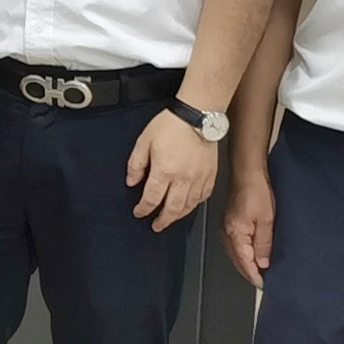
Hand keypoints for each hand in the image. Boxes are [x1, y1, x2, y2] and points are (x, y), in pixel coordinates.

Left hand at [128, 110, 218, 229]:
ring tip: (170, 219)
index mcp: (164, 171)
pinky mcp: (211, 176)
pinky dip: (195, 205)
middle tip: (156, 225)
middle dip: (162, 220)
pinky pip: (203, 197)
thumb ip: (136, 164)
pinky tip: (189, 206)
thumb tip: (132, 182)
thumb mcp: (144, 141)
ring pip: (189, 206)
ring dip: (178, 216)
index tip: (139, 213)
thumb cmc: (171, 126)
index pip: (152, 199)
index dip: (144, 209)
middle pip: (172, 209)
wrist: (198, 117)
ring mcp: (199, 179)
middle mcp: (183, 179)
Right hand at [222, 169, 276, 286]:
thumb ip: (264, 243)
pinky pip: (237, 246)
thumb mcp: (266, 220)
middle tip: (266, 283)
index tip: (266, 286)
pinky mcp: (231, 223)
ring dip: (248, 264)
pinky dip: (245, 255)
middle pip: (238, 261)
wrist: (247, 173)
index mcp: (235, 235)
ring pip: (237, 254)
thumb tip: (263, 264)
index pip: (245, 263)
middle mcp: (227, 234)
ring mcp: (227, 229)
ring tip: (262, 273)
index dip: (255, 276)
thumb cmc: (258, 193)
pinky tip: (255, 256)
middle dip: (251, 273)